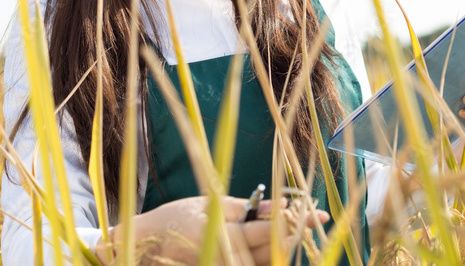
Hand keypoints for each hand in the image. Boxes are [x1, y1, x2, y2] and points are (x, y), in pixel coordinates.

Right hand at [95, 195, 328, 264]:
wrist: (147, 246)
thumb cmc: (176, 219)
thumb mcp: (210, 204)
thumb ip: (246, 207)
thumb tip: (278, 204)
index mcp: (223, 235)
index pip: (267, 229)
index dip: (295, 220)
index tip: (317, 214)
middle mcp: (226, 259)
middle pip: (273, 249)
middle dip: (297, 234)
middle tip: (317, 220)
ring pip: (268, 262)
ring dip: (285, 246)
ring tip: (301, 230)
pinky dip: (269, 256)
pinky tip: (277, 245)